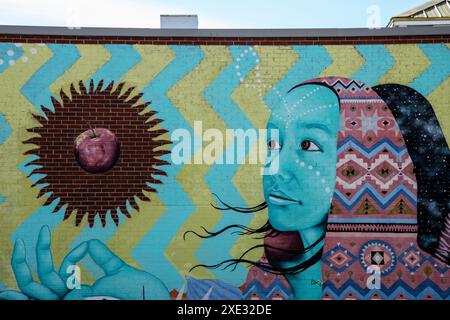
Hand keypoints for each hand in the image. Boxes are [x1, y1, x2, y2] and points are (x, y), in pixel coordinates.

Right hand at [0, 226, 170, 299]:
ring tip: (18, 246)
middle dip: (21, 264)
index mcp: (79, 293)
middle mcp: (72, 300)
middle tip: (18, 243)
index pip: (51, 280)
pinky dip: (32, 286)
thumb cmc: (138, 291)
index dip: (42, 261)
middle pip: (37, 284)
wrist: (151, 299)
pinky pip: (51, 289)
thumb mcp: (116, 270)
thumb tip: (83, 243)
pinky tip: (13, 281)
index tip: (56, 240)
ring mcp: (73, 303)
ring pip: (35, 288)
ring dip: (21, 266)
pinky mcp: (77, 303)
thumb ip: (100, 256)